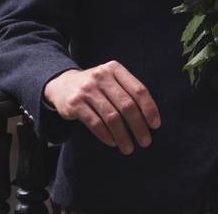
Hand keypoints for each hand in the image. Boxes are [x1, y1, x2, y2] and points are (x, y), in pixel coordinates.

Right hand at [43, 61, 160, 153]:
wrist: (62, 84)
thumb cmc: (97, 86)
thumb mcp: (112, 80)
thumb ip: (128, 92)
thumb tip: (150, 118)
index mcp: (115, 69)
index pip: (138, 90)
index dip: (149, 109)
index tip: (155, 125)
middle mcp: (101, 76)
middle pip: (127, 105)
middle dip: (138, 126)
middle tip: (145, 141)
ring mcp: (87, 90)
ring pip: (111, 117)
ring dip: (123, 135)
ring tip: (129, 148)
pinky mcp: (75, 104)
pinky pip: (95, 123)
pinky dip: (106, 135)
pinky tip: (113, 143)